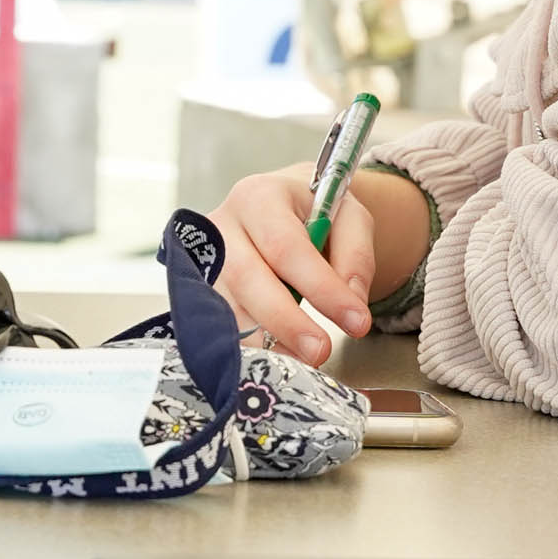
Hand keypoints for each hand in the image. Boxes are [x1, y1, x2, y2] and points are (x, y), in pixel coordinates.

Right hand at [213, 165, 398, 367]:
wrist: (282, 206)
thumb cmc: (315, 211)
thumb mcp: (349, 216)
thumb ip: (356, 255)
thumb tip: (352, 303)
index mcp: (260, 197)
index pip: (286, 246)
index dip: (321, 287)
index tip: (357, 321)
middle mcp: (222, 226)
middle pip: (246, 277)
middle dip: (285, 320)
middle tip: (321, 351)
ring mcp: (203, 260)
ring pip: (227, 306)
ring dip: (266, 341)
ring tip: (304, 361)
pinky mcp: (200, 290)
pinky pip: (222, 324)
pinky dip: (251, 347)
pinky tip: (280, 358)